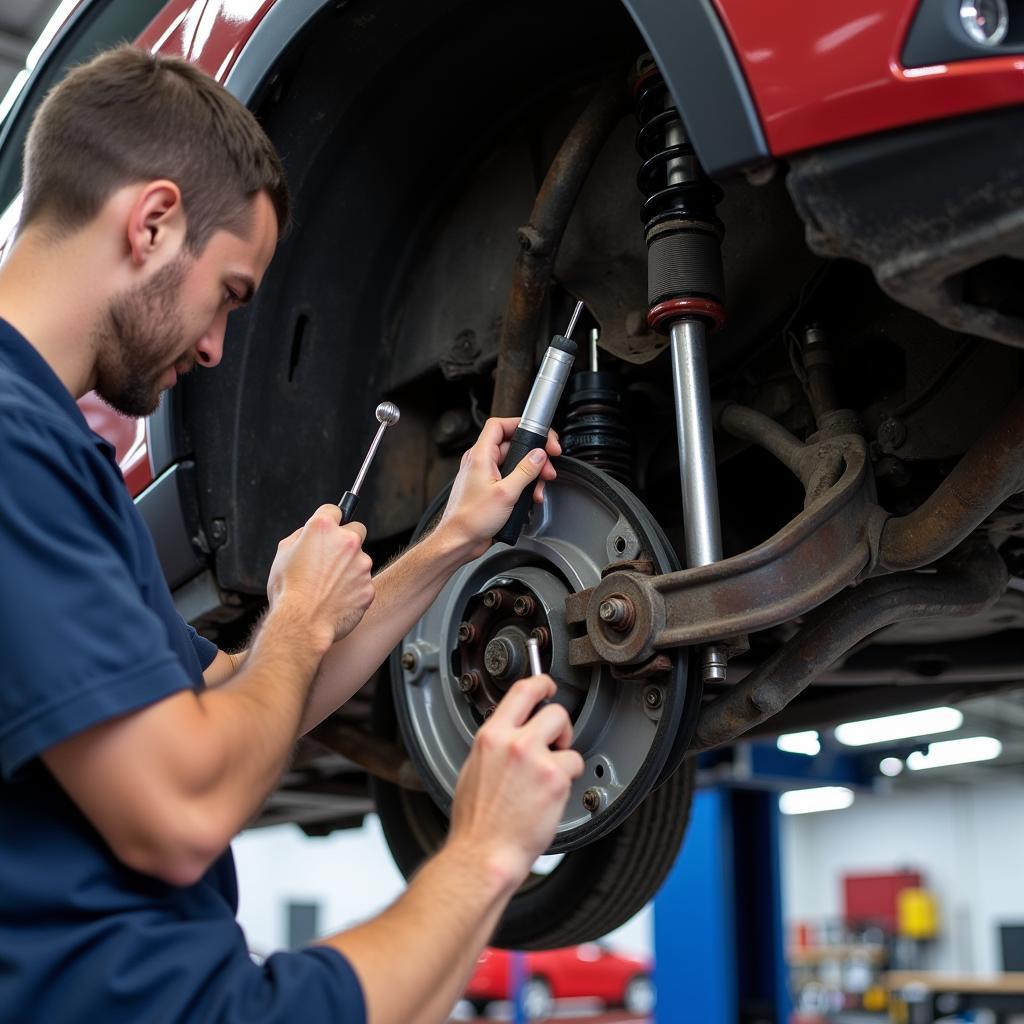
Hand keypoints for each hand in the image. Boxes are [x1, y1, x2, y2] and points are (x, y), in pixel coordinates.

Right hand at [267, 504, 374, 649]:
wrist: (302, 624)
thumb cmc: (287, 590)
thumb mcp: (282, 554)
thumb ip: (301, 537)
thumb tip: (310, 533)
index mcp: (323, 528)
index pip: (335, 510)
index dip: (329, 520)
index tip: (329, 529)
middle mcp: (347, 541)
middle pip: (357, 530)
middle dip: (347, 540)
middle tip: (332, 558)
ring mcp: (362, 564)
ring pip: (360, 560)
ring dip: (349, 569)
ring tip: (328, 588)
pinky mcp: (369, 586)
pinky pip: (363, 584)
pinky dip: (353, 590)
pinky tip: (336, 600)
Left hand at [437, 417, 561, 558]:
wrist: (460, 540)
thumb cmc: (471, 519)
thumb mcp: (506, 493)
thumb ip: (525, 470)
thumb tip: (539, 454)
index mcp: (480, 455)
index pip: (499, 425)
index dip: (520, 424)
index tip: (538, 434)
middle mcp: (481, 462)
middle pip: (512, 446)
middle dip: (533, 455)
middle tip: (547, 465)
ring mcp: (484, 475)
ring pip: (514, 465)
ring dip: (530, 474)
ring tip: (539, 488)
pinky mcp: (489, 489)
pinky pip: (510, 480)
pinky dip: (522, 486)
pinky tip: (529, 498)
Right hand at [447, 675, 583, 885]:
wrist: (484, 853)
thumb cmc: (477, 821)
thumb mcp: (474, 768)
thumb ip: (495, 745)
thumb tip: (509, 734)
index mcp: (491, 736)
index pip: (521, 692)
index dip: (540, 682)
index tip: (547, 684)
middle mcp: (514, 743)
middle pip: (554, 711)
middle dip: (559, 726)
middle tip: (555, 743)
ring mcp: (537, 760)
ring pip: (568, 740)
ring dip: (564, 755)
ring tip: (548, 776)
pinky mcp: (555, 779)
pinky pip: (574, 767)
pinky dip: (568, 780)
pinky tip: (551, 794)